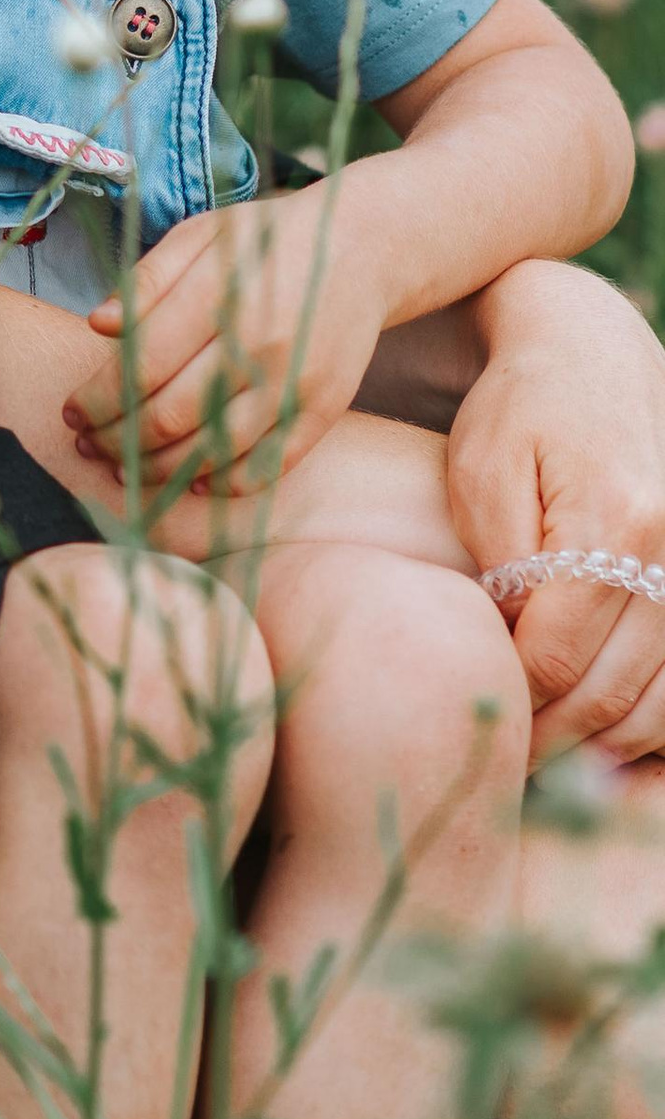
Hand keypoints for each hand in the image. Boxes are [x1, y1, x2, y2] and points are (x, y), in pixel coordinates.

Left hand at [66, 180, 392, 486]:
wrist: (363, 248)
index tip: (70, 412)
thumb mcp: (202, 235)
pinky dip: (224, 482)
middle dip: (117, 440)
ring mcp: (296, 382)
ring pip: (214, 450)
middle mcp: (260, 343)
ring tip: (125, 469)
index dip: (97, 400)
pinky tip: (191, 478)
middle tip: (88, 446)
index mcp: (220, 294)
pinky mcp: (325, 410)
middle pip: (170, 416)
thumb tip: (98, 325)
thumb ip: (148, 280)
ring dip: (159, 469)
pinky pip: (268, 465)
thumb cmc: (267, 241)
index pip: (141, 367)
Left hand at [443, 258, 664, 763]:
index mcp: (615, 521)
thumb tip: (515, 646)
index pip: (559, 654)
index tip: (472, 722)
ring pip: (661, 704)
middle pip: (616, 692)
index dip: (513, 701)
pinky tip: (610, 755)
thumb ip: (499, 562)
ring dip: (603, 748)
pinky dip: (653, 729)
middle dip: (554, 741)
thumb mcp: (483, 470)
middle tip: (502, 764)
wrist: (592, 354)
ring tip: (544, 761)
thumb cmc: (520, 411)